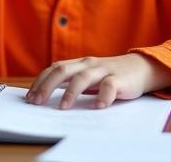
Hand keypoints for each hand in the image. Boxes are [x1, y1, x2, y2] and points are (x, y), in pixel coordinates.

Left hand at [25, 54, 170, 109]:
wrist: (141, 67)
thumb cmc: (110, 75)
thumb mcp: (89, 76)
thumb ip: (72, 81)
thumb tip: (46, 97)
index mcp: (79, 63)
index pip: (54, 68)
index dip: (40, 81)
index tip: (29, 97)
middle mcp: (88, 64)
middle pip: (63, 70)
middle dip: (47, 86)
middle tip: (37, 102)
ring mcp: (104, 70)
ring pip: (84, 77)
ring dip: (71, 92)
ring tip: (63, 107)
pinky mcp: (120, 79)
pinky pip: (110, 86)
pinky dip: (103, 96)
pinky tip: (98, 107)